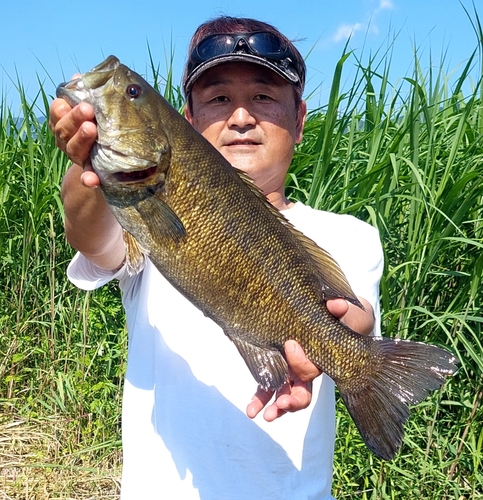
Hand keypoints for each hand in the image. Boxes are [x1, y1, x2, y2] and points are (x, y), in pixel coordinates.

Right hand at [49, 88, 98, 187]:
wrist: (107, 159)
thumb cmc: (99, 125)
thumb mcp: (93, 108)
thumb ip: (86, 94)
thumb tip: (78, 77)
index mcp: (65, 121)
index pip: (58, 111)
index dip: (63, 107)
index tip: (76, 100)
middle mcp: (66, 139)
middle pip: (64, 129)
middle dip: (74, 119)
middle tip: (88, 109)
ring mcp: (77, 156)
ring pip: (74, 149)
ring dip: (81, 140)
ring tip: (91, 129)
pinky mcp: (90, 172)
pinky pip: (87, 177)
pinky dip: (88, 178)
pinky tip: (91, 180)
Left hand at [246, 297, 372, 420]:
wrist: (327, 317)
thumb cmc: (333, 315)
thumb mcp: (337, 310)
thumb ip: (337, 307)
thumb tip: (337, 305)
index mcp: (321, 358)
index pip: (312, 369)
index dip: (301, 361)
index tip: (289, 344)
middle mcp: (308, 369)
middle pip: (303, 393)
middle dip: (292, 400)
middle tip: (281, 403)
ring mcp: (293, 372)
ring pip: (285, 394)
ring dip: (275, 406)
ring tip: (262, 415)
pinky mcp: (280, 368)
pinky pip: (271, 386)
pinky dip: (262, 398)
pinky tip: (252, 409)